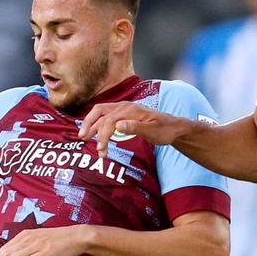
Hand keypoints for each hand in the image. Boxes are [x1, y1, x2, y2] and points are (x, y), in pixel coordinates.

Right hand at [77, 100, 193, 158]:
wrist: (174, 126)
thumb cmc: (164, 130)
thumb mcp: (152, 131)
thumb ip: (135, 128)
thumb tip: (117, 126)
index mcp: (130, 110)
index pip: (109, 120)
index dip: (103, 135)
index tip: (101, 149)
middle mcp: (125, 106)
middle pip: (99, 111)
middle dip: (89, 124)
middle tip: (82, 138)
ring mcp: (123, 109)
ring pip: (101, 113)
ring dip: (91, 124)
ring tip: (84, 138)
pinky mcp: (123, 114)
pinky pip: (106, 115)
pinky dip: (97, 123)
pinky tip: (94, 133)